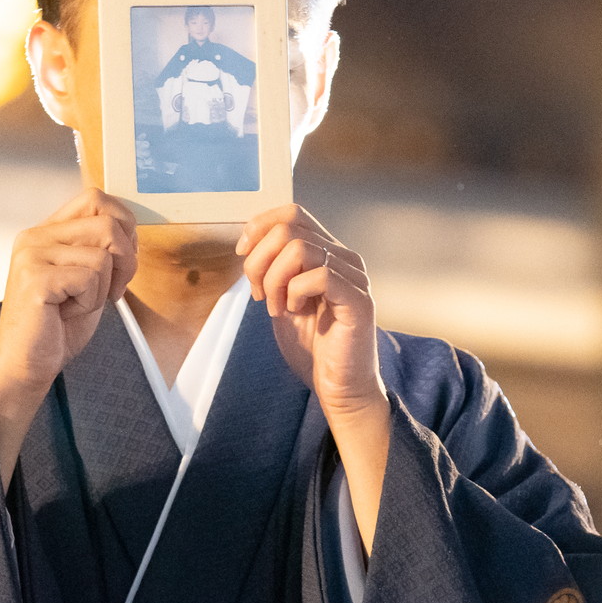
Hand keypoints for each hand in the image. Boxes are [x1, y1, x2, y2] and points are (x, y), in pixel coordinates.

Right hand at [0, 189, 135, 463]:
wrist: (26, 366)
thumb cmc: (56, 327)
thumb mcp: (87, 278)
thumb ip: (102, 248)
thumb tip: (131, 226)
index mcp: (46, 232)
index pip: (95, 198)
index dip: (124, 226)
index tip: (121, 261)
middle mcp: (35, 236)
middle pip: (107, 222)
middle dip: (126, 260)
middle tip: (111, 291)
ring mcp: (32, 254)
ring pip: (104, 252)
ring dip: (104, 287)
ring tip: (80, 304)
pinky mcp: (35, 278)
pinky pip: (91, 276)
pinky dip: (91, 301)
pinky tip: (67, 313)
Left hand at [238, 205, 381, 420]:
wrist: (340, 388)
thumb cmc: (315, 348)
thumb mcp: (282, 300)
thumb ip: (272, 271)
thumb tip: (249, 246)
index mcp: (328, 254)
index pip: (292, 213)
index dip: (259, 227)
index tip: (243, 256)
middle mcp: (344, 258)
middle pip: (290, 227)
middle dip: (260, 260)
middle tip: (260, 294)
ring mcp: (354, 277)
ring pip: (299, 248)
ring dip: (275, 279)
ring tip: (278, 307)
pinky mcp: (358, 300)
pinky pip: (319, 275)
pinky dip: (296, 292)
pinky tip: (296, 312)